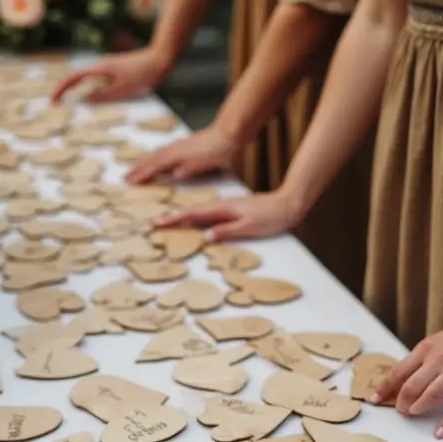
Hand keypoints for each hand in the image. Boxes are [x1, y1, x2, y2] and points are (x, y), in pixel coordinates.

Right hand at [51, 47, 167, 102]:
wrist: (159, 59)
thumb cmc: (142, 73)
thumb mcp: (122, 89)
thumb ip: (102, 95)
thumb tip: (85, 100)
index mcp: (100, 69)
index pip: (73, 77)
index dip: (61, 88)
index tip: (53, 100)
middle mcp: (101, 66)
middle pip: (77, 78)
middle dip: (66, 90)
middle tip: (57, 104)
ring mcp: (108, 68)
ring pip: (88, 80)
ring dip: (78, 91)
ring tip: (71, 104)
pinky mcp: (115, 71)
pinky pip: (99, 82)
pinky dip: (92, 90)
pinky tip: (93, 100)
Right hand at [126, 124, 238, 184]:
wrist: (230, 132)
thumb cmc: (221, 149)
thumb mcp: (207, 162)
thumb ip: (190, 168)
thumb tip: (175, 173)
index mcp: (179, 155)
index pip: (156, 166)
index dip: (142, 174)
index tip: (130, 181)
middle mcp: (176, 149)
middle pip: (152, 159)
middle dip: (138, 168)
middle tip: (125, 176)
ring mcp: (179, 145)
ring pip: (157, 154)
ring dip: (144, 161)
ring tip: (135, 167)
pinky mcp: (185, 143)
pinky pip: (164, 150)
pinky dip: (155, 155)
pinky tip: (157, 155)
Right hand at [155, 189, 299, 241]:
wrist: (287, 205)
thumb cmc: (271, 218)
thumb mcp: (250, 227)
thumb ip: (227, 231)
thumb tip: (205, 237)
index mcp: (224, 208)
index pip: (194, 214)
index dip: (175, 219)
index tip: (159, 223)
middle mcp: (222, 204)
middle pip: (192, 210)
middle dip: (173, 216)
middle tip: (155, 223)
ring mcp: (226, 204)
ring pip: (199, 209)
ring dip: (183, 214)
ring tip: (168, 221)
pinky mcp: (232, 207)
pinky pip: (207, 210)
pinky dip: (196, 213)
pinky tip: (194, 217)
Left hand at [372, 308, 442, 437]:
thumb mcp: (440, 340)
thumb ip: (426, 358)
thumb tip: (411, 378)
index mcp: (426, 348)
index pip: (398, 371)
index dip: (384, 387)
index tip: (375, 399)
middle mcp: (437, 360)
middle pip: (409, 387)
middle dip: (401, 403)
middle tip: (401, 411)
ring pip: (429, 396)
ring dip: (418, 409)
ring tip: (415, 414)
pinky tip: (440, 432)